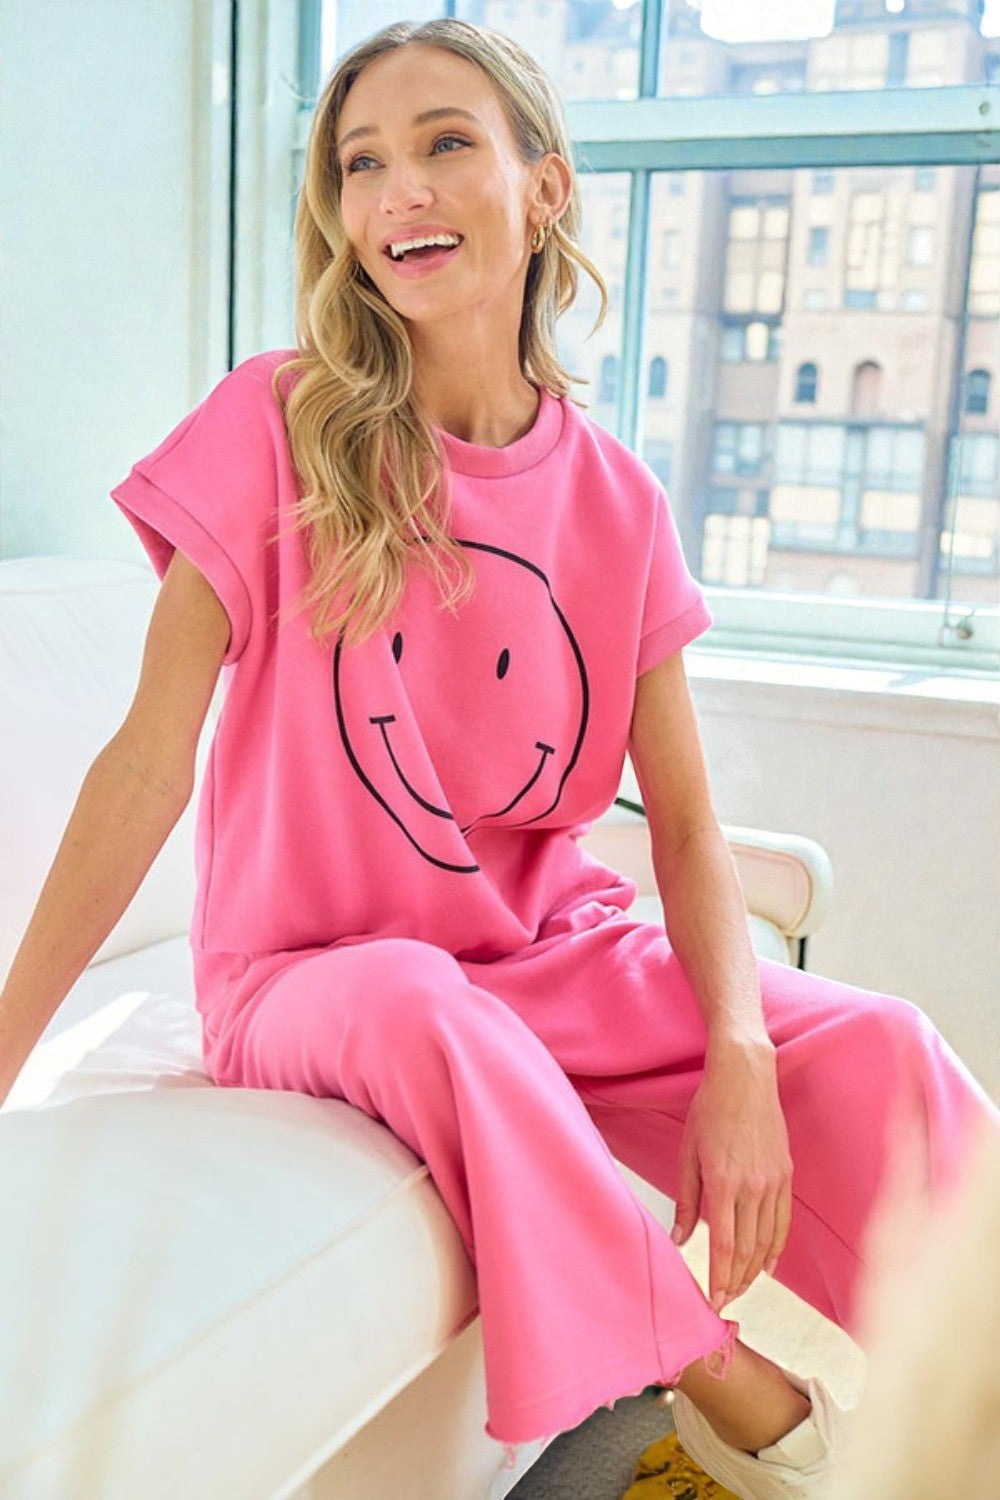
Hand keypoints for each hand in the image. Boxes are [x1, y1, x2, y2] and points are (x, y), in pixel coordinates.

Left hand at [670, 1034, 792, 1311]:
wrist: (746, 1076)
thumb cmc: (710, 1110)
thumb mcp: (688, 1152)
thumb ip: (685, 1199)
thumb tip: (678, 1239)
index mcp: (723, 1181)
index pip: (722, 1244)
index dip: (719, 1276)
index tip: (714, 1301)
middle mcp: (752, 1186)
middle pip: (746, 1248)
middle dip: (734, 1280)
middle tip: (724, 1301)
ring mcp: (773, 1181)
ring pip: (766, 1239)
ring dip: (753, 1269)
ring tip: (740, 1288)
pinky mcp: (786, 1174)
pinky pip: (782, 1221)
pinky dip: (775, 1247)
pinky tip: (766, 1264)